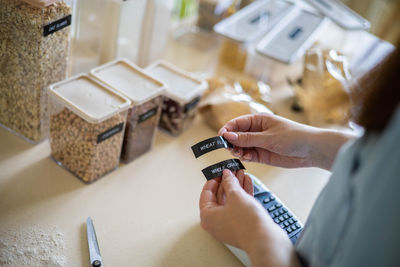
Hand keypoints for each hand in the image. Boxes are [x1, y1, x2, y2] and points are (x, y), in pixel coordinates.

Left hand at [199, 169, 300, 266]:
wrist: (265, 240)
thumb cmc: (246, 224)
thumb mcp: (235, 195)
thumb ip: (229, 182)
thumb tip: (226, 175)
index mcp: (207, 216)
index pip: (206, 193)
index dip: (214, 179)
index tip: (219, 171)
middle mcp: (216, 222)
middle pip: (219, 196)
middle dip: (227, 181)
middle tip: (231, 171)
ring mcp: (228, 224)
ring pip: (231, 200)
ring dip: (236, 186)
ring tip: (241, 174)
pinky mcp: (240, 225)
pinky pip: (238, 206)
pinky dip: (242, 194)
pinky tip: (247, 183)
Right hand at [219, 113, 352, 169]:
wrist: (311, 150)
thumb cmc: (294, 137)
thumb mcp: (269, 137)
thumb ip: (248, 139)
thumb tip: (229, 136)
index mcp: (258, 120)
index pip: (237, 123)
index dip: (227, 129)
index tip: (221, 137)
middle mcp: (256, 131)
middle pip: (237, 135)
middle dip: (231, 141)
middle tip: (228, 147)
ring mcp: (259, 143)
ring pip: (241, 146)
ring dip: (236, 150)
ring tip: (237, 153)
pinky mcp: (262, 155)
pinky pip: (248, 155)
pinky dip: (244, 156)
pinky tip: (244, 157)